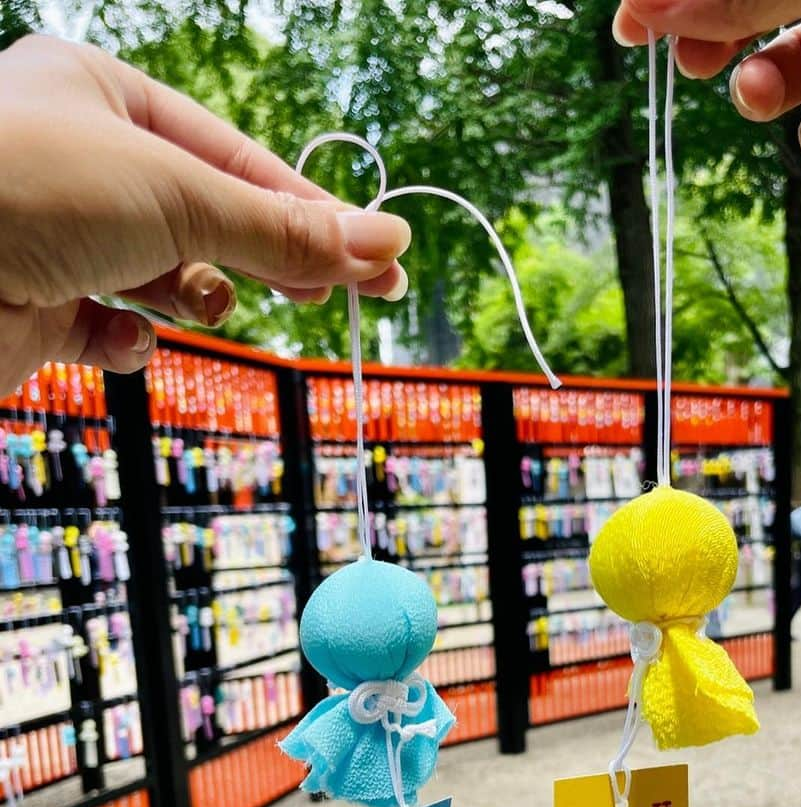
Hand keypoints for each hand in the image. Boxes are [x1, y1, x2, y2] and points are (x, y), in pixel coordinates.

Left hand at [0, 36, 411, 391]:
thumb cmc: (25, 190)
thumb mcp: (176, 194)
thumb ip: (281, 227)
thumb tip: (385, 242)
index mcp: (99, 95)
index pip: (234, 158)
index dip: (311, 211)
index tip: (376, 261)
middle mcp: (76, 160)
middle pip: (205, 216)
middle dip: (261, 258)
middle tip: (334, 297)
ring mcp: (54, 235)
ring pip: (162, 276)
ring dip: (189, 297)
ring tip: (197, 304)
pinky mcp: (34, 306)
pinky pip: (110, 327)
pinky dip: (125, 339)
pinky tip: (115, 337)